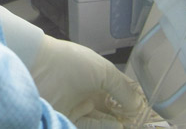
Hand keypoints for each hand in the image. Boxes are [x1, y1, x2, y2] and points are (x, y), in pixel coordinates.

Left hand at [29, 35, 148, 125]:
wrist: (38, 67)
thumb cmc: (71, 62)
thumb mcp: (103, 70)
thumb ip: (122, 89)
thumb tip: (137, 106)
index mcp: (96, 74)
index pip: (118, 90)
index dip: (133, 100)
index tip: (147, 110)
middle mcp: (88, 91)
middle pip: (111, 107)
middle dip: (126, 116)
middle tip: (142, 122)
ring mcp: (78, 106)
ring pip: (102, 119)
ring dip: (116, 124)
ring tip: (132, 125)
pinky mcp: (68, 118)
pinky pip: (89, 126)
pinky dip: (104, 127)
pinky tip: (117, 126)